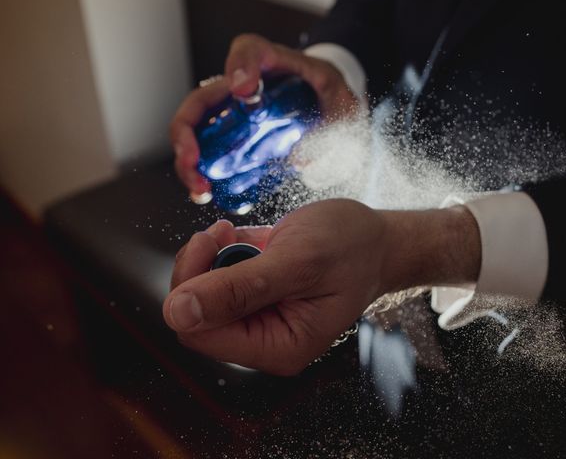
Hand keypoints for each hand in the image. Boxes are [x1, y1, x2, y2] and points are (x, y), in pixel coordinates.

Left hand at [163, 199, 480, 374]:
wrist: (373, 238)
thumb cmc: (351, 248)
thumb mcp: (298, 262)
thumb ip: (239, 289)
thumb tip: (178, 312)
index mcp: (278, 347)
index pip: (201, 334)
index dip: (192, 290)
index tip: (211, 243)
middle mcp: (263, 339)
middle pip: (195, 315)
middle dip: (200, 269)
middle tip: (223, 233)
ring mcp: (257, 318)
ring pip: (198, 295)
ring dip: (209, 257)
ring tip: (236, 233)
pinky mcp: (253, 296)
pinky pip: (212, 279)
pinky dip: (218, 252)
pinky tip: (242, 237)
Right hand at [170, 33, 358, 194]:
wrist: (327, 105)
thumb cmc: (330, 95)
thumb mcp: (340, 100)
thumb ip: (331, 123)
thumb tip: (299, 160)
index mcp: (270, 63)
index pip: (248, 50)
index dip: (240, 67)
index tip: (244, 90)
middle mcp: (240, 86)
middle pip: (198, 103)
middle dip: (187, 137)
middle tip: (195, 166)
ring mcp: (231, 114)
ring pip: (194, 133)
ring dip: (188, 163)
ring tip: (201, 190)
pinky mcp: (232, 138)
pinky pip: (207, 153)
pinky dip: (202, 175)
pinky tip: (209, 195)